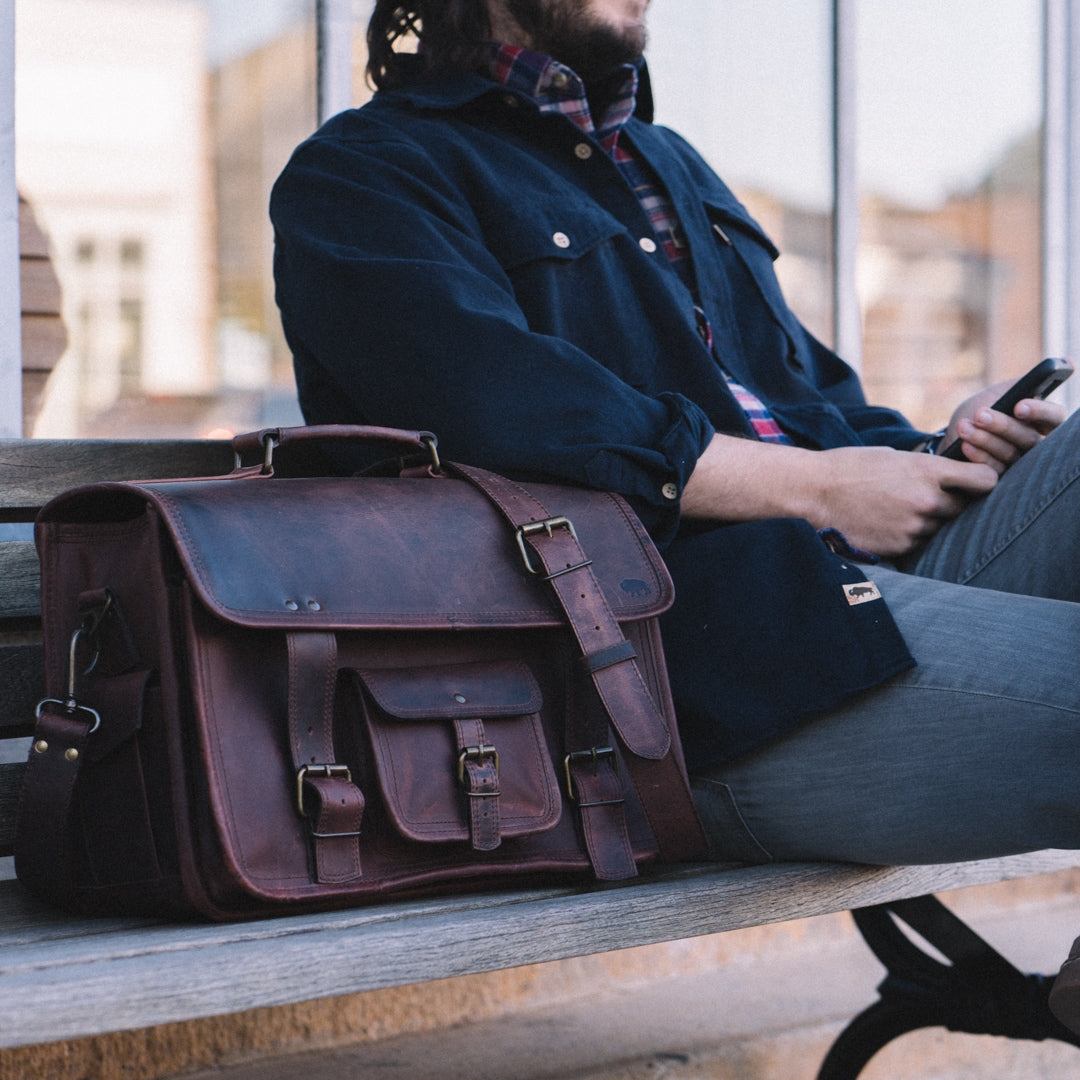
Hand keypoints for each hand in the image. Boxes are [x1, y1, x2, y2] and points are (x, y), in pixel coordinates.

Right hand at [681, 436, 998, 558]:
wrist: (812, 492)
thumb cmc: (850, 467)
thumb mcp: (894, 456)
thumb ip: (927, 468)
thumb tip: (954, 475)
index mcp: (928, 471)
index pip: (986, 481)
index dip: (983, 482)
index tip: (974, 482)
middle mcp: (926, 500)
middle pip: (963, 508)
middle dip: (950, 503)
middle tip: (924, 497)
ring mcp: (913, 528)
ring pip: (939, 529)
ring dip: (927, 522)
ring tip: (896, 510)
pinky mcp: (898, 548)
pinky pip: (917, 544)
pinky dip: (906, 536)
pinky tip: (884, 524)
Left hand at [942, 380, 1064, 472]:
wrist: (953, 435)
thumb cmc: (981, 409)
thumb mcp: (999, 392)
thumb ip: (1022, 384)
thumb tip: (1065, 362)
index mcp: (1042, 421)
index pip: (1055, 418)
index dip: (1040, 412)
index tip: (1018, 406)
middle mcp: (1036, 446)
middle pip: (1029, 438)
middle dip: (1002, 425)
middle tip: (980, 414)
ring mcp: (1019, 466)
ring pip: (1010, 455)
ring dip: (985, 439)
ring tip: (964, 427)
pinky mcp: (1001, 481)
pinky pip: (994, 471)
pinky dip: (978, 457)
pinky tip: (965, 445)